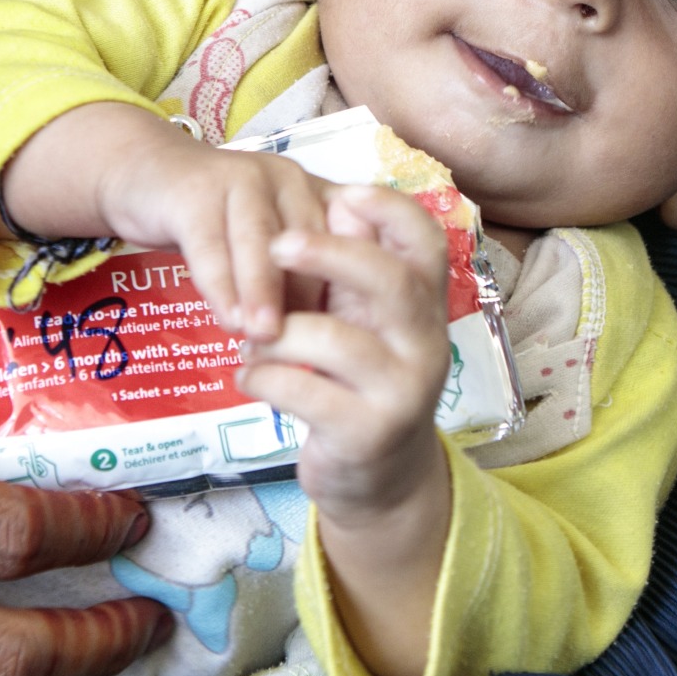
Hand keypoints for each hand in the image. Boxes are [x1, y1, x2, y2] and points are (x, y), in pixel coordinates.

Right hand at [0, 104, 332, 341]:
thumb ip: (296, 277)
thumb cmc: (218, 222)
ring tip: (266, 336)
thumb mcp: (265, 242)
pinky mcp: (194, 191)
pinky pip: (210, 244)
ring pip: (259, 241)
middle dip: (307, 295)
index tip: (352, 340)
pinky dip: (221, 285)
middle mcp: (287, 178)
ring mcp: (240, 177)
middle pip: (306, 241)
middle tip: (311, 346)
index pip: (344, 241)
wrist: (146, 174)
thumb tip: (327, 343)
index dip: (347, 290)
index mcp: (314, 192)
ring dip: (263, 291)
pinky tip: (227, 319)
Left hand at [237, 185, 453, 675]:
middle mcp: (426, 346)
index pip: (427, 243)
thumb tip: (339, 201)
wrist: (380, 482)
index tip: (343, 194)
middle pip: (391, 281)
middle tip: (278, 244)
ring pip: (335, 340)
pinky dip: (263, 377)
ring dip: (276, 334)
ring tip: (250, 342)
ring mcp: (402, 392)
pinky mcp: (366, 433)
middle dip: (331, 254)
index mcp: (425, 307)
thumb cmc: (361, 383)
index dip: (390, 209)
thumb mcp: (366, 323)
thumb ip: (354, 270)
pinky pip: (303, 391)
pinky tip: (249, 377)